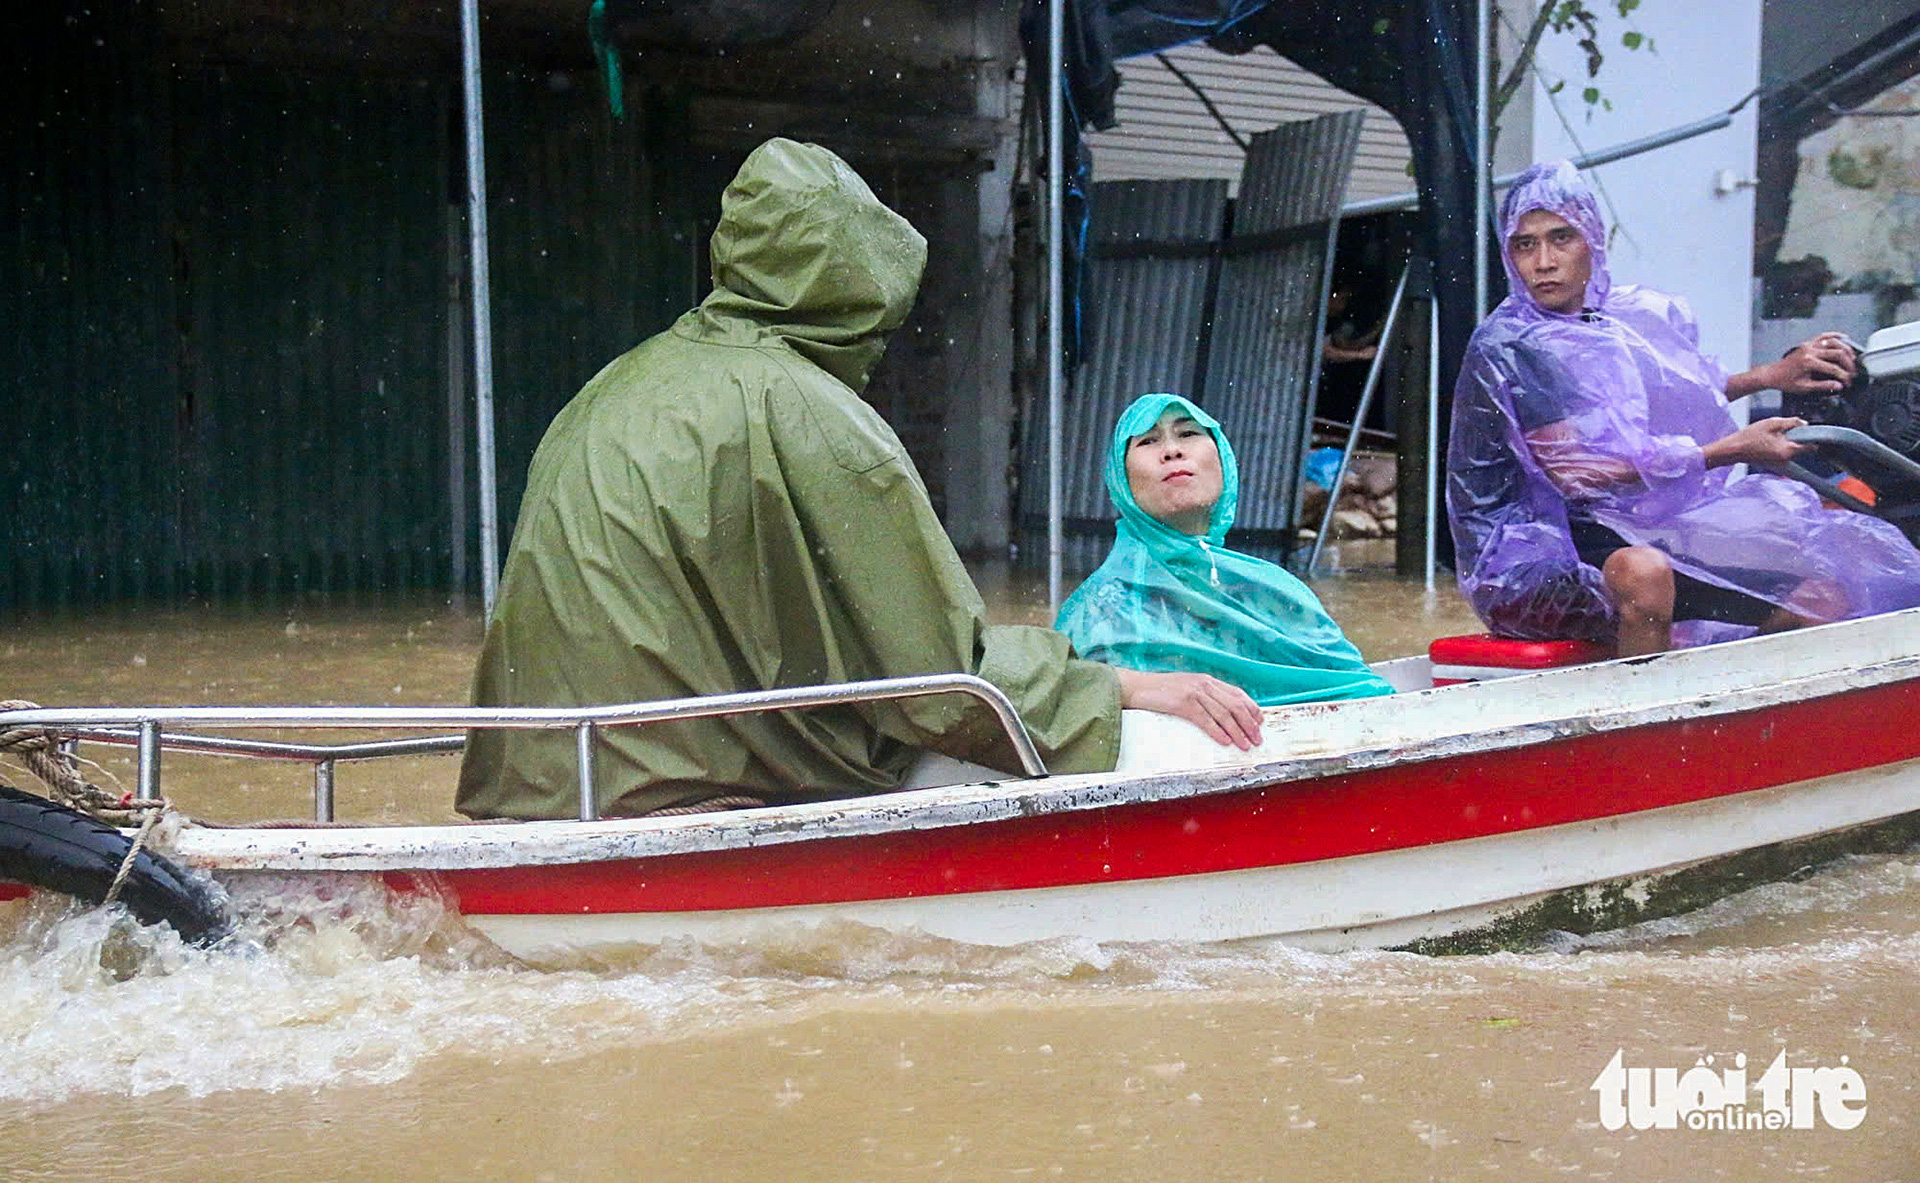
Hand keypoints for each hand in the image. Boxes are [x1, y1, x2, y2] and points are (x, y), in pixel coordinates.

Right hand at [1112, 667, 1263, 750]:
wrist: (1137, 687)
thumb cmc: (1160, 691)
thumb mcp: (1187, 688)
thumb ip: (1205, 696)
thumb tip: (1223, 713)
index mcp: (1207, 680)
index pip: (1238, 694)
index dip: (1252, 709)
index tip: (1260, 722)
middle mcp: (1204, 684)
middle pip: (1235, 705)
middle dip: (1249, 724)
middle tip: (1257, 739)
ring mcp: (1194, 692)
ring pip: (1224, 714)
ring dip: (1238, 732)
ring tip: (1245, 745)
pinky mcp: (1183, 703)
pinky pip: (1205, 719)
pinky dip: (1218, 731)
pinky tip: (1225, 741)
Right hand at [1703, 416, 1808, 468]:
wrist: (1733, 450)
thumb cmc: (1750, 437)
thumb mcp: (1772, 423)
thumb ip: (1791, 422)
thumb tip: (1804, 424)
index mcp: (1788, 450)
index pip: (1810, 446)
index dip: (1811, 436)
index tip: (1809, 431)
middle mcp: (1786, 460)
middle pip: (1800, 447)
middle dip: (1796, 438)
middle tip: (1783, 430)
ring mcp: (1780, 464)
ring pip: (1791, 450)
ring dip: (1786, 442)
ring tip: (1772, 436)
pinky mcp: (1774, 464)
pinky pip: (1783, 454)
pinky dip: (1779, 447)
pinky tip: (1767, 442)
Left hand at [1769, 333, 1855, 394]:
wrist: (1772, 374)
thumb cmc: (1785, 381)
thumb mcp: (1804, 387)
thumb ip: (1823, 386)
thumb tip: (1839, 385)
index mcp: (1808, 362)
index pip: (1833, 369)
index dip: (1844, 376)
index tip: (1848, 382)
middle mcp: (1810, 351)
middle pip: (1838, 353)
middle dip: (1849, 364)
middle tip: (1853, 372)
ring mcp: (1809, 345)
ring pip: (1834, 342)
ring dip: (1846, 349)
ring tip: (1852, 358)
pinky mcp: (1807, 343)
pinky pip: (1823, 336)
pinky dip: (1835, 336)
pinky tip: (1844, 338)